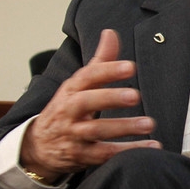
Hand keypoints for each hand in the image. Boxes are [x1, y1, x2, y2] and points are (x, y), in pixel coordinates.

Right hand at [20, 29, 160, 182]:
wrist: (38, 146)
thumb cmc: (67, 108)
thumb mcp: (79, 84)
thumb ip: (100, 61)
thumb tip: (111, 32)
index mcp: (71, 90)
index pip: (87, 76)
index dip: (108, 70)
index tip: (131, 67)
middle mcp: (69, 111)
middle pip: (87, 103)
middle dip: (110, 99)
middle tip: (135, 96)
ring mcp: (74, 135)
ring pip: (97, 131)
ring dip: (124, 128)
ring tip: (149, 123)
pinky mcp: (81, 156)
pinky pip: (105, 154)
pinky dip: (128, 151)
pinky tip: (152, 145)